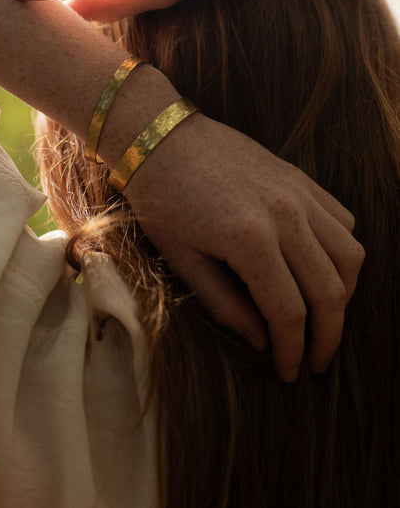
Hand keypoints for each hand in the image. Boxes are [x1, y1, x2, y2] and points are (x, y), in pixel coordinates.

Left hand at [121, 113, 362, 382]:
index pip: (289, 312)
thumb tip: (262, 341)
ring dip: (343, 295)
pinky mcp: (299, 177)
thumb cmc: (160, 198)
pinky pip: (342, 219)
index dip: (292, 350)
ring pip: (348, 254)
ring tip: (323, 319)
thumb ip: (225, 304)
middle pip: (329, 289)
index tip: (288, 372)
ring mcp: (297, 192)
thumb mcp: (181, 258)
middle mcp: (285, 214)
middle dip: (329, 335)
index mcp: (249, 238)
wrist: (158, 135)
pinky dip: (341, 251)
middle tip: (316, 361)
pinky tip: (322, 269)